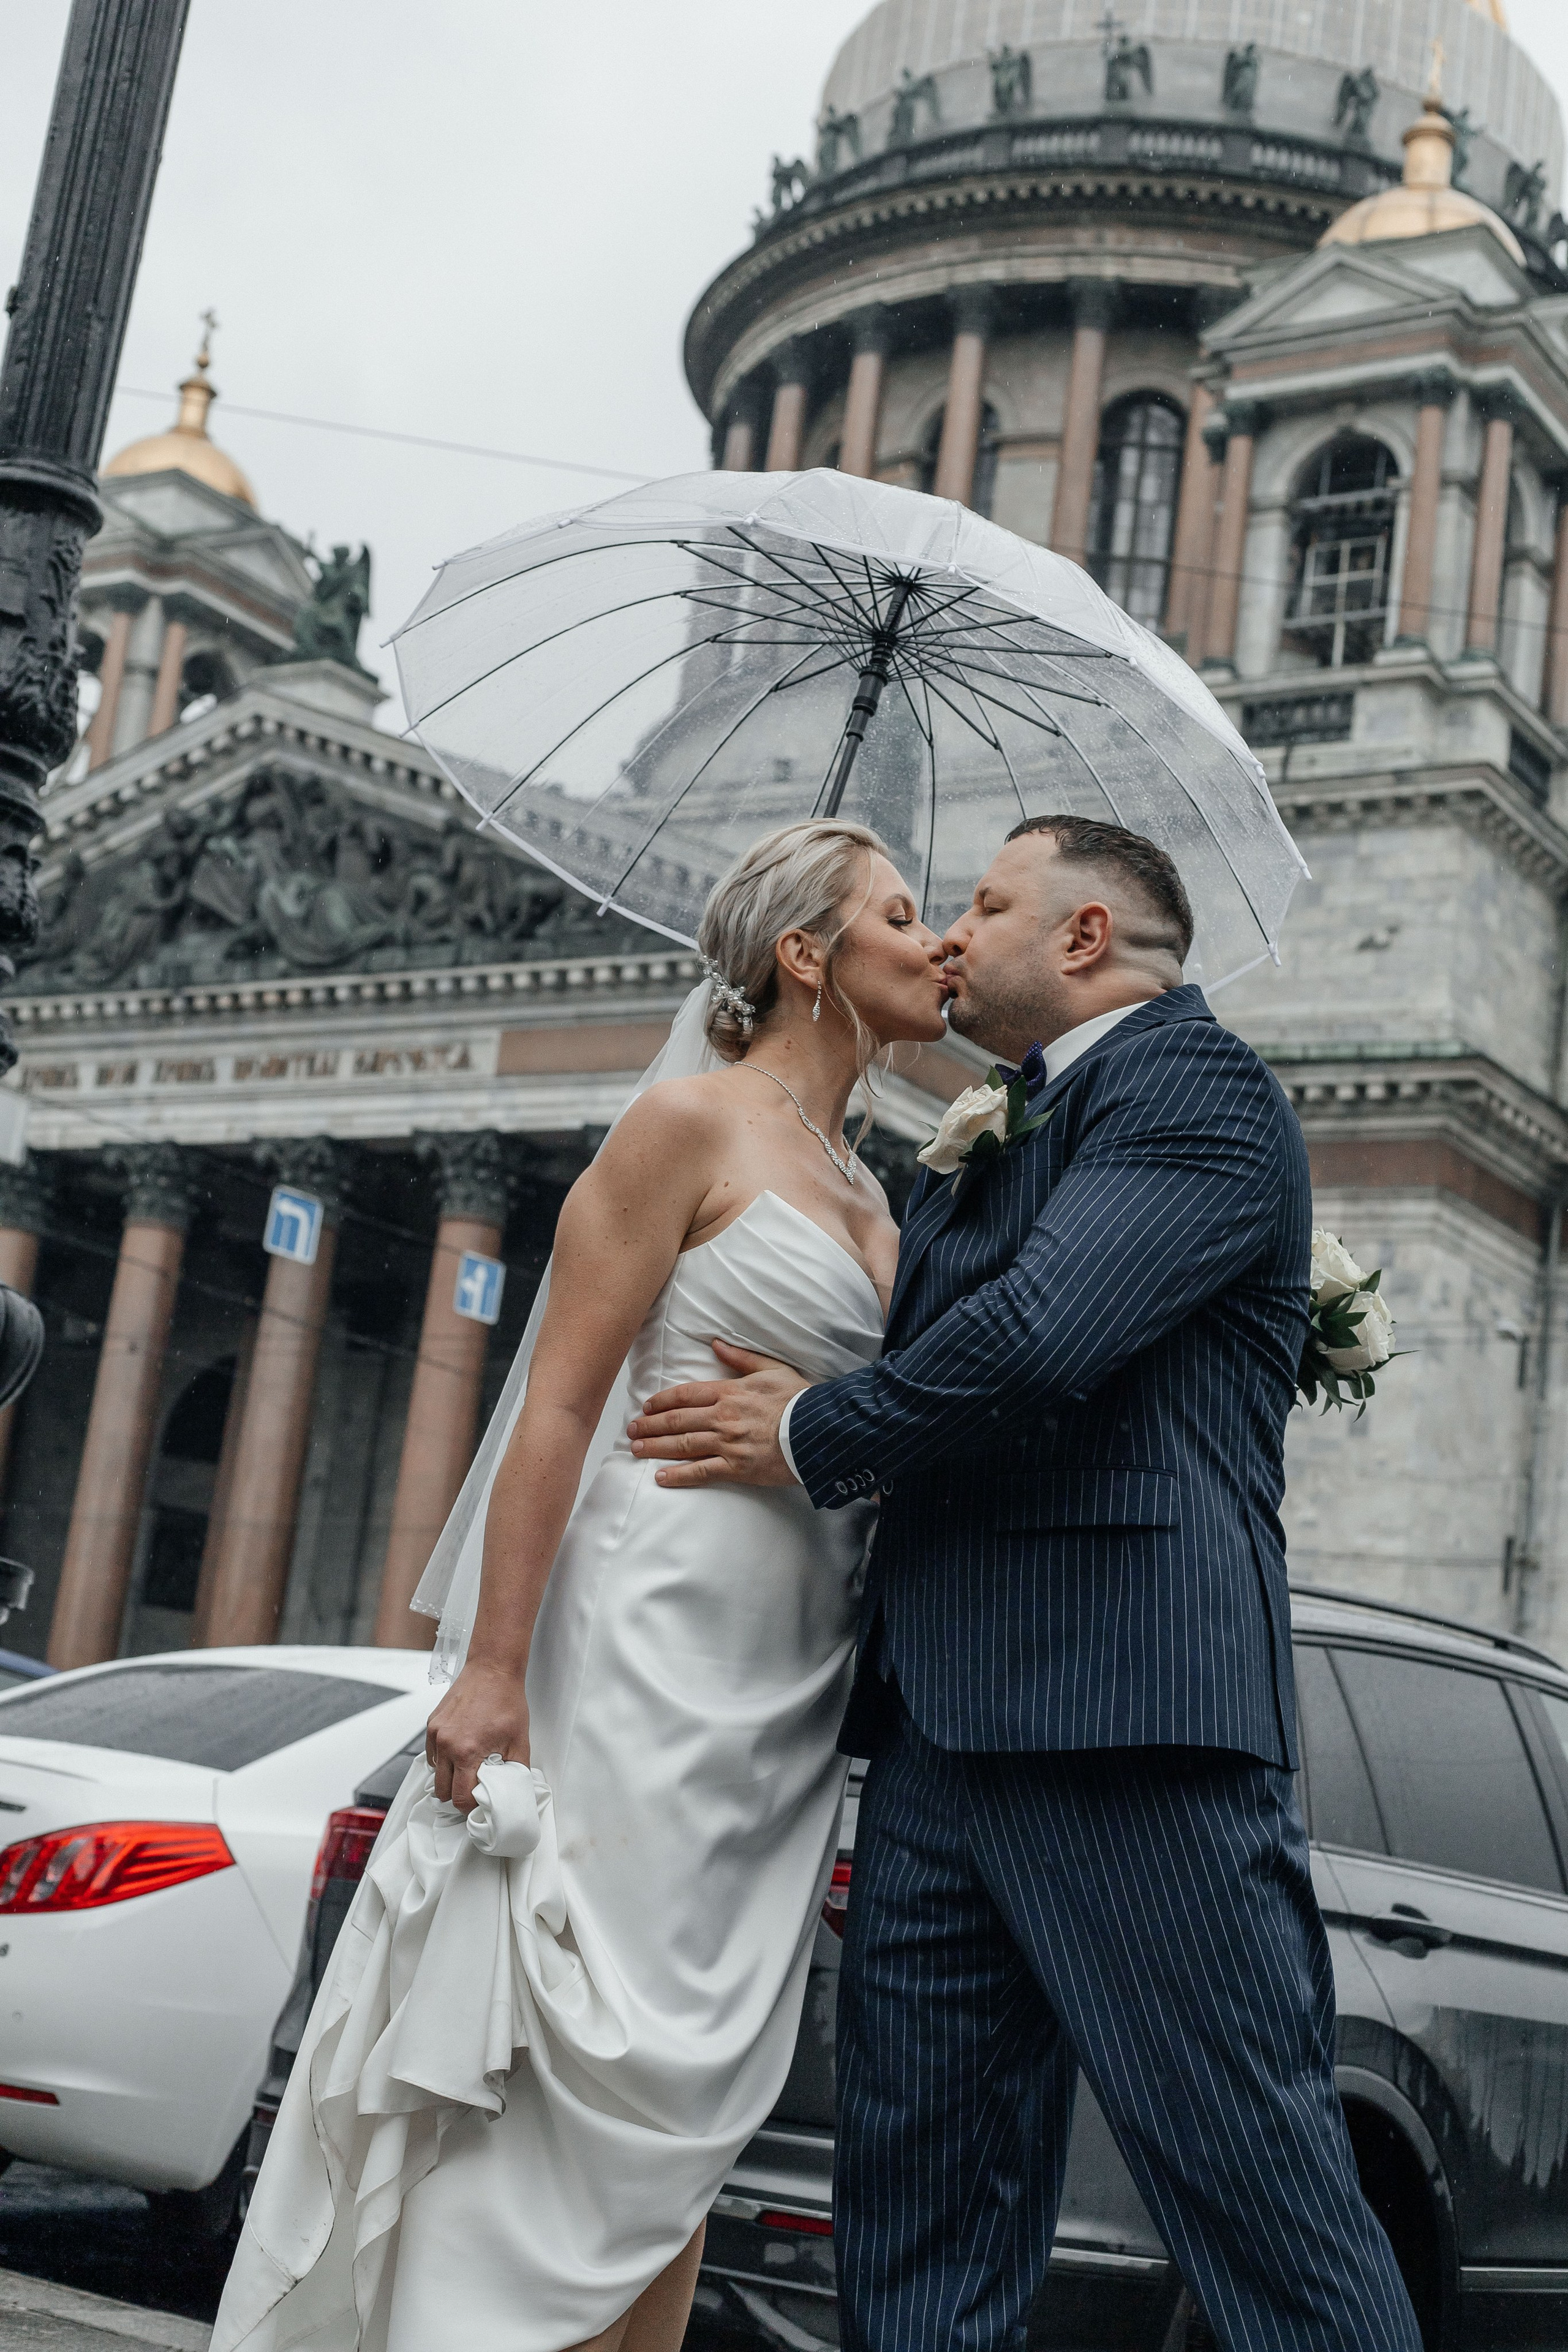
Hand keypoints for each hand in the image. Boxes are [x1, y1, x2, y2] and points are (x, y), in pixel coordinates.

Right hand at [425, 1658, 528, 1812]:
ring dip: (448, 1776)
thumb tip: (514, 1790)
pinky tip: (459, 1751)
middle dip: (457, 1794)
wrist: (492, 1670)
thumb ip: (516, 1771)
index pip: (460, 1797)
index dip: (470, 1806)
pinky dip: (442, 1759)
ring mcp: (436, 1734)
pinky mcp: (432, 1724)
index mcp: (467, 1752)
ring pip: (434, 1772)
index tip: (479, 1803)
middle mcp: (446, 1745)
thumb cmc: (506, 1701)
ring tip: (467, 1768)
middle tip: (473, 1788)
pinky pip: (431, 1753)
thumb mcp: (520, 1741)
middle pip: (442, 1790)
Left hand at [628, 1341, 807, 1487]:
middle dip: (649, 1425)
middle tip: (631, 1430)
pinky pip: (700, 1472)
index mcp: (729, 1392)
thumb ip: (741, 1358)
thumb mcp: (772, 1369)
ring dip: (655, 1447)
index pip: (685, 1395)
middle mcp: (722, 1417)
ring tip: (636, 1449)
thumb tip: (716, 1344)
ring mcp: (727, 1443)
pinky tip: (660, 1477)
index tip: (646, 1406)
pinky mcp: (736, 1468)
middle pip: (676, 1421)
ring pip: (681, 1445)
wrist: (819, 1432)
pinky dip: (678, 1475)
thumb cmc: (798, 1399)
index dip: (661, 1401)